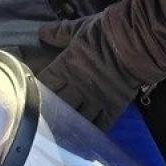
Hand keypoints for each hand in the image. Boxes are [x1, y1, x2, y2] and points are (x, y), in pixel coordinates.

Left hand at [35, 16, 137, 130]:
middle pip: (57, 104)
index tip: (30, 92)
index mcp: (66, 67)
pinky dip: (93, 131)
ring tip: (61, 131)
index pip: (45, 82)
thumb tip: (41, 33)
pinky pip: (100, 124)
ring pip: (77, 118)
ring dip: (69, 124)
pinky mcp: (113, 107)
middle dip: (49, 109)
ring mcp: (95, 99)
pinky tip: (86, 136)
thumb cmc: (104, 34)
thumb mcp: (79, 29)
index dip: (36, 88)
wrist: (134, 43)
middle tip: (42, 116)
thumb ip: (60, 32)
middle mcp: (77, 87)